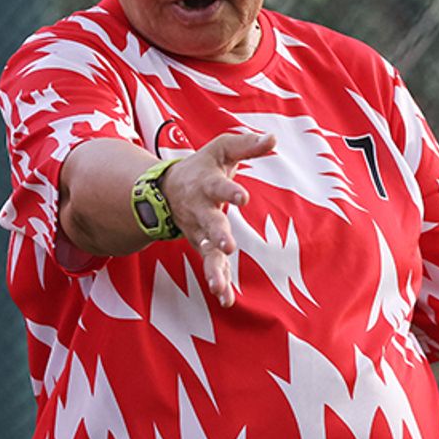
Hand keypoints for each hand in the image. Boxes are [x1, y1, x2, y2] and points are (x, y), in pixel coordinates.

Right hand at [162, 131, 276, 306]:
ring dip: (212, 268)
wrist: (164, 191)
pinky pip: (210, 265)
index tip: (243, 198)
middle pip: (209, 223)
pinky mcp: (201, 246)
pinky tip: (225, 299)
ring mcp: (198, 232)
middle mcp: (200, 211)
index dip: (230, 192)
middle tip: (228, 246)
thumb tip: (273, 138)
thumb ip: (247, 145)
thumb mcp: (222, 149)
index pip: (219, 186)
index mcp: (206, 185)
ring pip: (205, 251)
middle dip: (217, 235)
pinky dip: (217, 282)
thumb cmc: (202, 167)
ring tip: (218, 286)